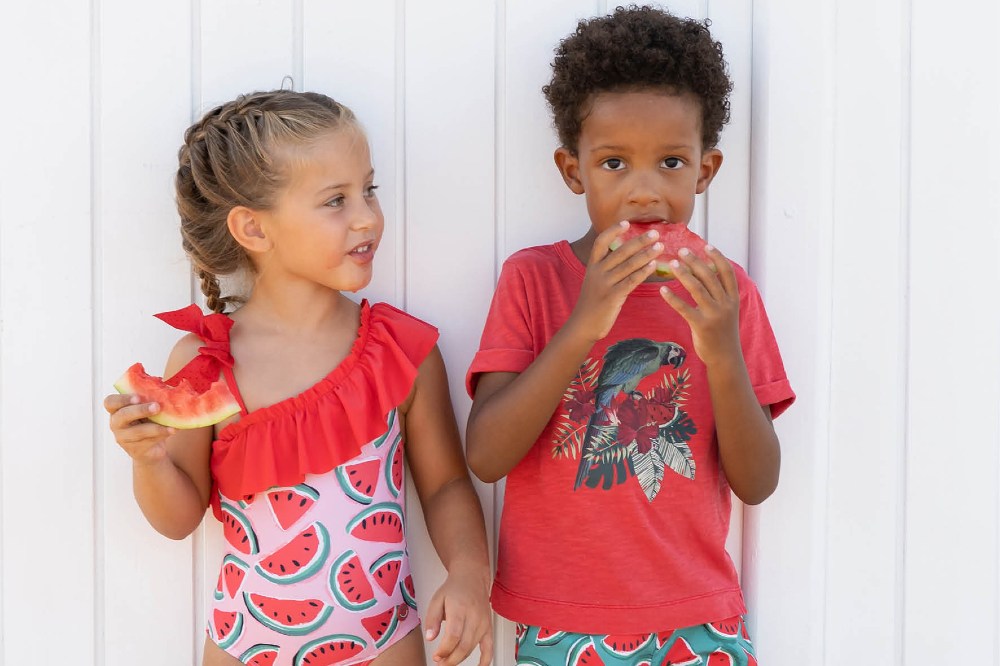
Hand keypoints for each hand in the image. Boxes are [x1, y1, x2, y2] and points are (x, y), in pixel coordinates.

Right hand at [104, 393, 173, 465]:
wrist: (152, 448)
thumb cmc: (148, 422)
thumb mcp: (147, 410)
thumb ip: (151, 400)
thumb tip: (168, 390)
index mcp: (117, 410)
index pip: (110, 402)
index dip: (122, 399)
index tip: (138, 397)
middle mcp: (116, 424)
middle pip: (123, 415)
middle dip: (140, 410)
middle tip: (157, 407)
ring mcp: (123, 438)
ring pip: (138, 431)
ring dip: (155, 427)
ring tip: (170, 424)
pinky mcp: (134, 450)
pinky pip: (148, 441)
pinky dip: (161, 435)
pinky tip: (171, 430)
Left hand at [423, 563, 492, 664]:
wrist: (472, 578)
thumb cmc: (454, 589)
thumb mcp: (437, 600)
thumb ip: (432, 619)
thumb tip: (430, 637)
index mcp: (459, 608)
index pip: (454, 635)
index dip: (444, 650)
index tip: (436, 656)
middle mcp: (474, 616)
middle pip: (464, 645)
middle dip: (450, 659)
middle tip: (440, 662)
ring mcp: (483, 623)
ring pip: (472, 647)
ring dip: (459, 659)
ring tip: (448, 661)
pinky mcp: (488, 627)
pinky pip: (489, 647)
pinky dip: (485, 661)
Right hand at [569, 221, 660, 341]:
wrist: (584, 324)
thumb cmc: (593, 303)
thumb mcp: (595, 281)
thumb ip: (607, 268)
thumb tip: (626, 256)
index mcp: (592, 266)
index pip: (601, 242)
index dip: (613, 231)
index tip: (626, 223)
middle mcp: (598, 272)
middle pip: (620, 251)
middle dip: (639, 241)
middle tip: (655, 233)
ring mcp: (605, 284)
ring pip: (629, 265)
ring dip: (646, 254)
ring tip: (660, 247)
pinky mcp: (613, 296)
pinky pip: (631, 280)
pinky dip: (644, 272)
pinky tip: (654, 266)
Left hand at [659, 244, 741, 366]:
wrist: (725, 358)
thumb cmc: (723, 332)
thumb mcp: (728, 311)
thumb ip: (720, 294)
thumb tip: (707, 273)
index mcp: (733, 298)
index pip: (727, 272)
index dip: (717, 257)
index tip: (706, 246)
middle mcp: (725, 304)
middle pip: (710, 276)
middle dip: (695, 261)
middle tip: (681, 250)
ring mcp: (714, 315)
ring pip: (697, 289)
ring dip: (684, 274)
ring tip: (671, 263)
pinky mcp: (701, 325)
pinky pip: (684, 308)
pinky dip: (672, 298)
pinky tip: (662, 290)